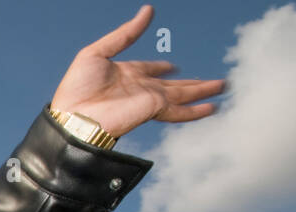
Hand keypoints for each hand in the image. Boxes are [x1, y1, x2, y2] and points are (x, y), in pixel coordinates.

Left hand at [50, 5, 224, 138]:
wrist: (72, 116)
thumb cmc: (76, 88)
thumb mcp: (98, 52)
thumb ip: (126, 34)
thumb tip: (148, 11)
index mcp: (126, 73)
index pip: (150, 70)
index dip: (162, 68)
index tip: (173, 68)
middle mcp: (140, 87)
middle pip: (174, 84)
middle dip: (194, 83)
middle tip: (212, 81)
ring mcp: (148, 100)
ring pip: (183, 96)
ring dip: (203, 92)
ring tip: (222, 88)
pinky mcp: (152, 110)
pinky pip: (179, 111)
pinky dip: (196, 110)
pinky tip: (213, 108)